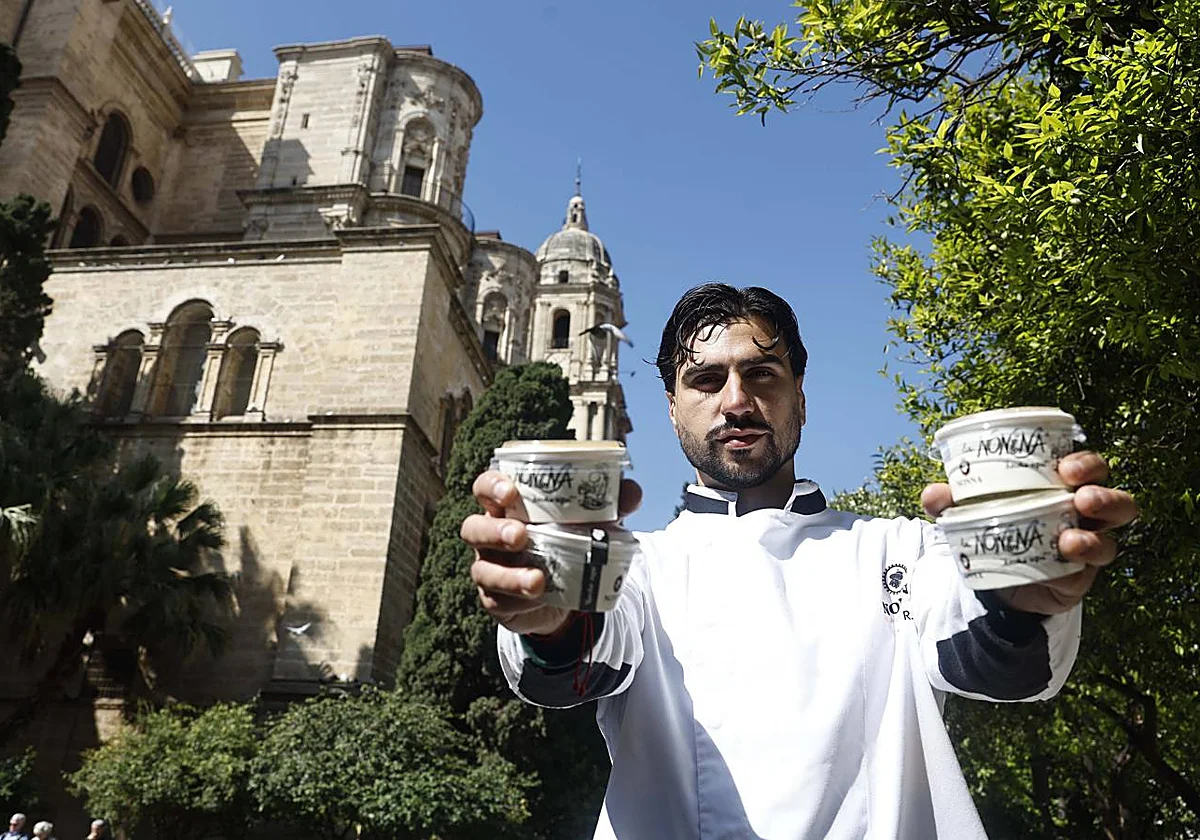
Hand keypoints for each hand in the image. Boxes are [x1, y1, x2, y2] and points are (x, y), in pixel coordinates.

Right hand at [461, 470, 642, 635]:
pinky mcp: (496, 600)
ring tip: (537, 580)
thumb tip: (633, 491)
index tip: (510, 491)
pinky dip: (519, 600)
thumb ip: (610, 505)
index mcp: (508, 508)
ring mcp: (489, 568)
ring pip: (483, 569)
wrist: (565, 594)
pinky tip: (538, 598)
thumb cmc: (568, 542)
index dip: (491, 487)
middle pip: (473, 528)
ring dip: (508, 575)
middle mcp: (491, 536)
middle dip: (494, 531)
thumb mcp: (590, 522)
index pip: (485, 488)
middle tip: (521, 535)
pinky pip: (498, 600)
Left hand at [922, 451, 1137, 613]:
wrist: (997, 578)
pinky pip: (1088, 574)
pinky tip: (1063, 564)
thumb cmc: (997, 527)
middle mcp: (1087, 516)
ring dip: (1095, 538)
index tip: (1066, 466)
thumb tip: (932, 495)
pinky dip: (1077, 569)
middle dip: (1104, 496)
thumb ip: (951, 503)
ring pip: (1110, 541)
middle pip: (1117, 501)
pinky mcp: (1080, 579)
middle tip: (1081, 497)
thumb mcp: (972, 511)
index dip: (1087, 463)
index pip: (1091, 468)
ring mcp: (1089, 548)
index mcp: (1066, 488)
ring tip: (1072, 540)